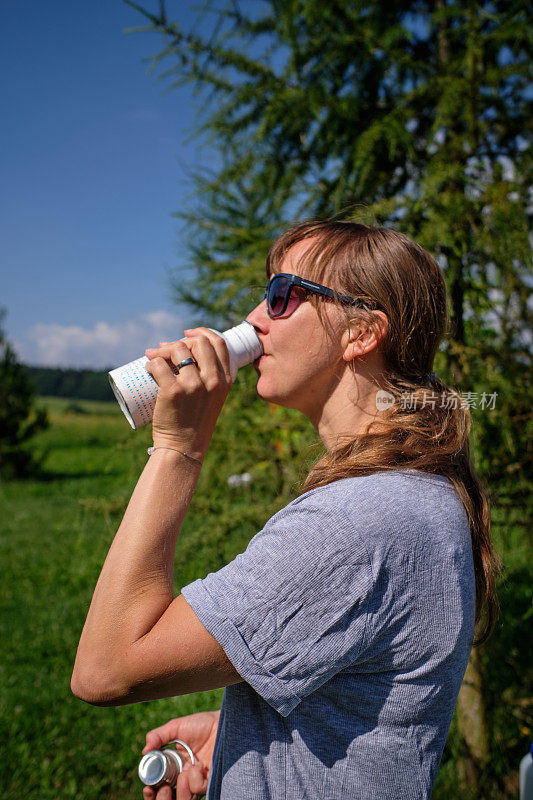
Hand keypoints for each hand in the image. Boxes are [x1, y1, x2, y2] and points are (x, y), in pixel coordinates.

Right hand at [141, 710, 220, 799]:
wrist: (221, 723)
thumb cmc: (201, 724)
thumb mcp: (176, 727)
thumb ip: (158, 736)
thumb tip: (144, 751)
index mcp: (173, 769)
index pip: (158, 790)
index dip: (151, 795)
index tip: (148, 789)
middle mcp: (184, 780)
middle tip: (163, 788)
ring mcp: (197, 783)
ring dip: (181, 789)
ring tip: (185, 770)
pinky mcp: (209, 783)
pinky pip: (198, 790)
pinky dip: (195, 779)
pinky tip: (198, 765)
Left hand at [145, 328, 231, 460]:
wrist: (183, 447)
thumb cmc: (194, 422)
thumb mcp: (213, 398)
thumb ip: (209, 379)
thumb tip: (184, 354)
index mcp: (225, 381)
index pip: (219, 343)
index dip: (202, 333)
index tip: (187, 334)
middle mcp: (213, 381)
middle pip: (198, 342)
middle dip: (179, 341)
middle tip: (165, 350)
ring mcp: (194, 386)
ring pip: (177, 349)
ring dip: (162, 350)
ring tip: (153, 358)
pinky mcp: (173, 391)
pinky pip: (158, 364)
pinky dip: (151, 362)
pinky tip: (148, 367)